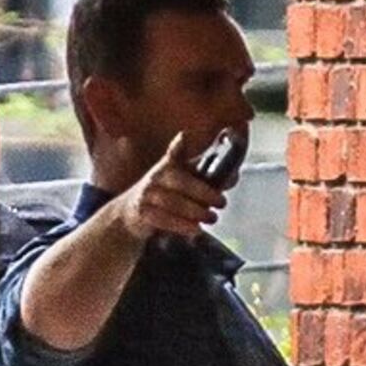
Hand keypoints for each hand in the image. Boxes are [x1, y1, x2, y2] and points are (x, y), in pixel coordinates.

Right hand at [106, 131, 227, 243]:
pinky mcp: (142, 213)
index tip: (183, 136)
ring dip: (195, 211)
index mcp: (167, 166)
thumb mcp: (183, 181)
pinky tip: (196, 229)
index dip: (177, 146)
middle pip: (178, 181)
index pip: (172, 153)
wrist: (131, 212)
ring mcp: (146, 195)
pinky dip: (181, 226)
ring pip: (171, 202)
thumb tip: (233, 176)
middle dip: (202, 192)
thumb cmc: (165, 195)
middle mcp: (155, 177)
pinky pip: (163, 219)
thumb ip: (207, 178)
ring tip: (212, 218)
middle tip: (221, 202)